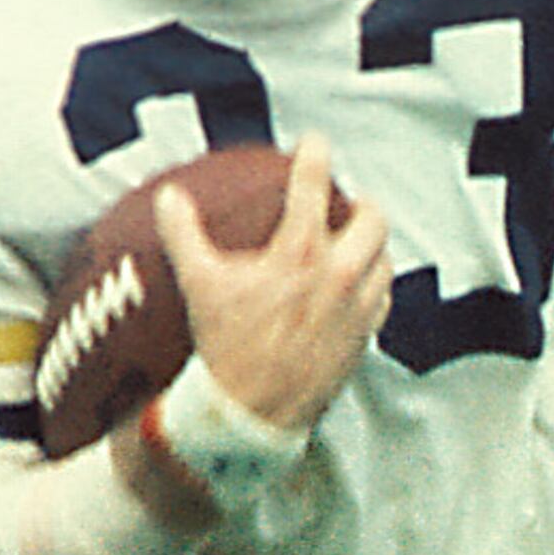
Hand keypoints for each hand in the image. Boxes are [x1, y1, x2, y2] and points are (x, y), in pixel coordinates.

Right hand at [162, 131, 389, 434]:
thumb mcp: (200, 285)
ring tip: (355, 243)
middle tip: (347, 201)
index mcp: (300, 253)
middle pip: (372, 219)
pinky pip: (381, 299)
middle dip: (362, 204)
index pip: (314, 185)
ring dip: (372, 246)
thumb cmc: (226, 347)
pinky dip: (373, 285)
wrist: (252, 411)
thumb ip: (184, 234)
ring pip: (384, 260)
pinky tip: (358, 287)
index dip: (315, 154)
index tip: (314, 143)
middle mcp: (339, 275)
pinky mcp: (364, 337)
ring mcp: (357, 308)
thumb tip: (169, 198)